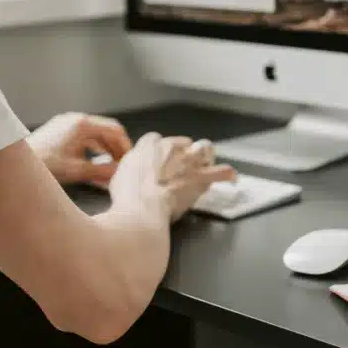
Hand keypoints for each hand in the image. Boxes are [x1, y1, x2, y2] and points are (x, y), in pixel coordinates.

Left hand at [28, 112, 132, 187]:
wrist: (11, 166)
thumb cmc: (42, 165)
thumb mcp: (76, 171)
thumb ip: (102, 172)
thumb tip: (121, 174)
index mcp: (81, 124)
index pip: (115, 130)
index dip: (126, 146)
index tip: (131, 160)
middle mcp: (74, 120)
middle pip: (106, 132)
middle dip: (116, 150)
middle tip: (123, 166)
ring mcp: (65, 125)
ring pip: (95, 136)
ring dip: (105, 151)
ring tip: (110, 169)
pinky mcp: (59, 133)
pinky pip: (83, 139)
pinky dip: (92, 151)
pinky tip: (94, 166)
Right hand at [109, 133, 235, 221]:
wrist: (142, 207)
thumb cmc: (127, 196)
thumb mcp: (116, 178)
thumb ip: (127, 171)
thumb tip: (127, 176)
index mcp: (148, 145)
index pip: (155, 140)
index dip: (158, 152)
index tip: (158, 163)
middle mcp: (171, 147)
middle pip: (183, 142)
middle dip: (184, 151)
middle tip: (182, 165)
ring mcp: (189, 161)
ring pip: (204, 147)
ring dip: (206, 155)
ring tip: (207, 163)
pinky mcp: (201, 177)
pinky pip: (221, 172)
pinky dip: (226, 174)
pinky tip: (231, 177)